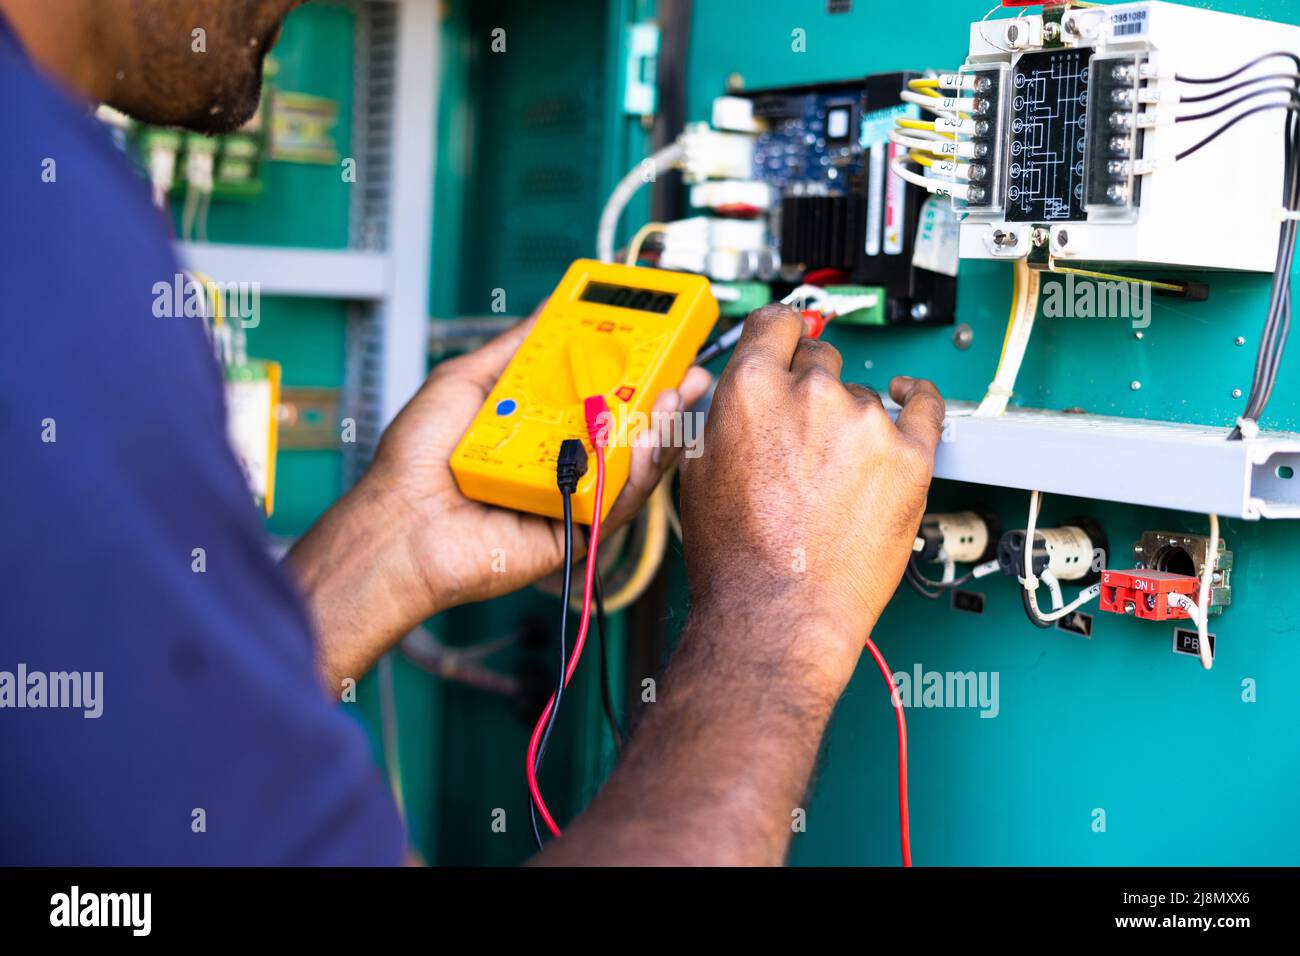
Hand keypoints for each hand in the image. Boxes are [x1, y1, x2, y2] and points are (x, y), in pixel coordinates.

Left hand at [291, 311, 710, 688]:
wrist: (399, 522)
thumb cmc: (416, 462)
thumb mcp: (464, 382)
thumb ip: (513, 349)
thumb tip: (548, 312)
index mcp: (539, 428)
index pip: (597, 395)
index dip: (633, 371)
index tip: (660, 344)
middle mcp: (559, 462)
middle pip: (626, 429)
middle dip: (664, 399)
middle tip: (688, 370)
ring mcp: (569, 497)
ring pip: (631, 465)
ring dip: (660, 430)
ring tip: (675, 396)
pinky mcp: (574, 532)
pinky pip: (616, 502)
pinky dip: (636, 472)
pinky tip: (645, 442)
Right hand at [679, 304, 944, 701]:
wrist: (778, 612)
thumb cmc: (735, 557)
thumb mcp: (695, 470)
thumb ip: (721, 416)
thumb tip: (738, 394)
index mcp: (750, 389)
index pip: (775, 325)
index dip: (780, 337)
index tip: (789, 344)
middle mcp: (810, 392)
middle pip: (820, 356)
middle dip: (812, 386)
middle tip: (807, 433)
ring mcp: (865, 421)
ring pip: (863, 393)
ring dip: (852, 418)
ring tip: (838, 472)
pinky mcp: (911, 454)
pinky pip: (926, 405)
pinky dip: (918, 399)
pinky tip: (910, 400)